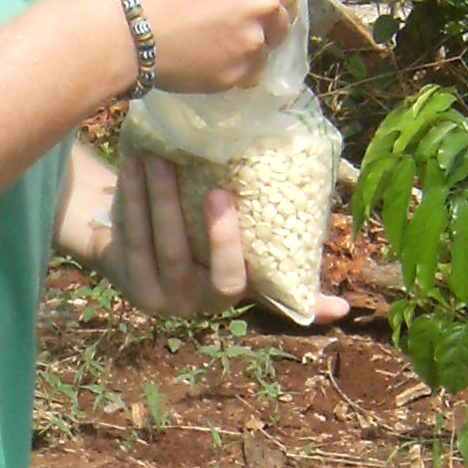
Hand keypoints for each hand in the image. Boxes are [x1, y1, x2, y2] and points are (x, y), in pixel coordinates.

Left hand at [58, 145, 347, 325]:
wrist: (152, 252)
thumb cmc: (213, 250)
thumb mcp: (247, 262)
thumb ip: (285, 276)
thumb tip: (343, 311)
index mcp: (224, 297)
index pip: (229, 280)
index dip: (224, 242)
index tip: (220, 196)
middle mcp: (186, 304)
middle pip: (177, 253)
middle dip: (173, 203)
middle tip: (175, 158)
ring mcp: (151, 295)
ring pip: (148, 241)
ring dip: (149, 195)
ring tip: (153, 156)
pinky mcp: (124, 280)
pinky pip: (126, 236)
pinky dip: (130, 199)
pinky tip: (132, 167)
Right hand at [109, 0, 297, 94]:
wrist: (118, 23)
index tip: (259, 9)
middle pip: (281, 20)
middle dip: (263, 27)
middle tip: (234, 33)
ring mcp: (254, 39)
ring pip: (264, 52)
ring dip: (246, 54)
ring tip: (211, 53)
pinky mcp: (238, 73)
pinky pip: (245, 77)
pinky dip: (230, 74)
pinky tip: (202, 66)